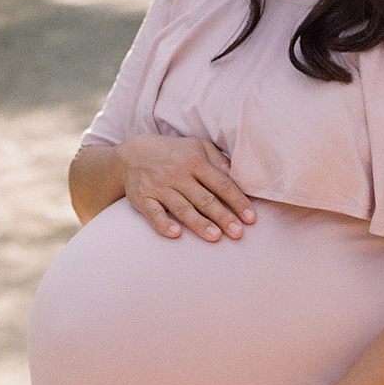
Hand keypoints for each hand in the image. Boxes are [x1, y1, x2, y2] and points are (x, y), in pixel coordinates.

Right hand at [116, 135, 255, 241]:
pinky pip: (153, 213)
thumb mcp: (197, 147)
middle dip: (223, 216)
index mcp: (195, 161)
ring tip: (215, 237)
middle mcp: (177, 174)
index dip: (237, 201)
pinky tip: (176, 234)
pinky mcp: (142, 198)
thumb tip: (238, 177)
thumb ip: (218, 161)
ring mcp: (159, 187)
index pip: (221, 184)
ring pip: (182, 208)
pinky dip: (163, 224)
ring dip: (199, 224)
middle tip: (238, 233)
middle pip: (204, 199)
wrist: (133, 155)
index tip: (251, 218)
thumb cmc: (173, 153)